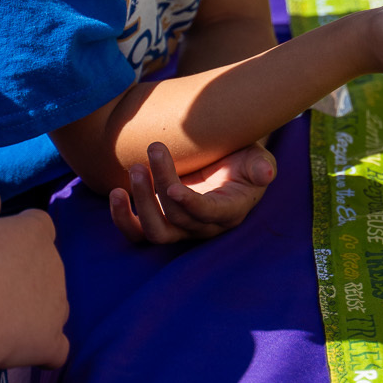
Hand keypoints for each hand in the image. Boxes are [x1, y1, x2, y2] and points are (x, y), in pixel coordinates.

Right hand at [0, 183, 69, 370]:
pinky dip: (46, 349)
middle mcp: (56, 265)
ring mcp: (58, 305)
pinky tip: (28, 352)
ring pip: (54, 305)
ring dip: (36, 310)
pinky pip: (58, 348)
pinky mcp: (52, 340)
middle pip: (47, 266)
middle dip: (26, 275)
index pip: (38, 225)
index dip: (18, 237)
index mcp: (38, 232)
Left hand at [110, 139, 276, 244]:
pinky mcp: (159, 222)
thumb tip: (266, 173)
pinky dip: (123, 218)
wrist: (224, 163)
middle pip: (177, 217)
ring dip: (141, 202)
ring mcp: (179, 227)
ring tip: (135, 169)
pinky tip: (116, 193)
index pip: (208, 215)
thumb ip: (261, 165)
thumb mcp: (257, 158)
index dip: (190, 205)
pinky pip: (137, 233)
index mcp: (229, 211)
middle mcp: (203, 226)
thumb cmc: (242, 161)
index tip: (173, 188)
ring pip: (156, 231)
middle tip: (155, 148)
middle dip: (162, 183)